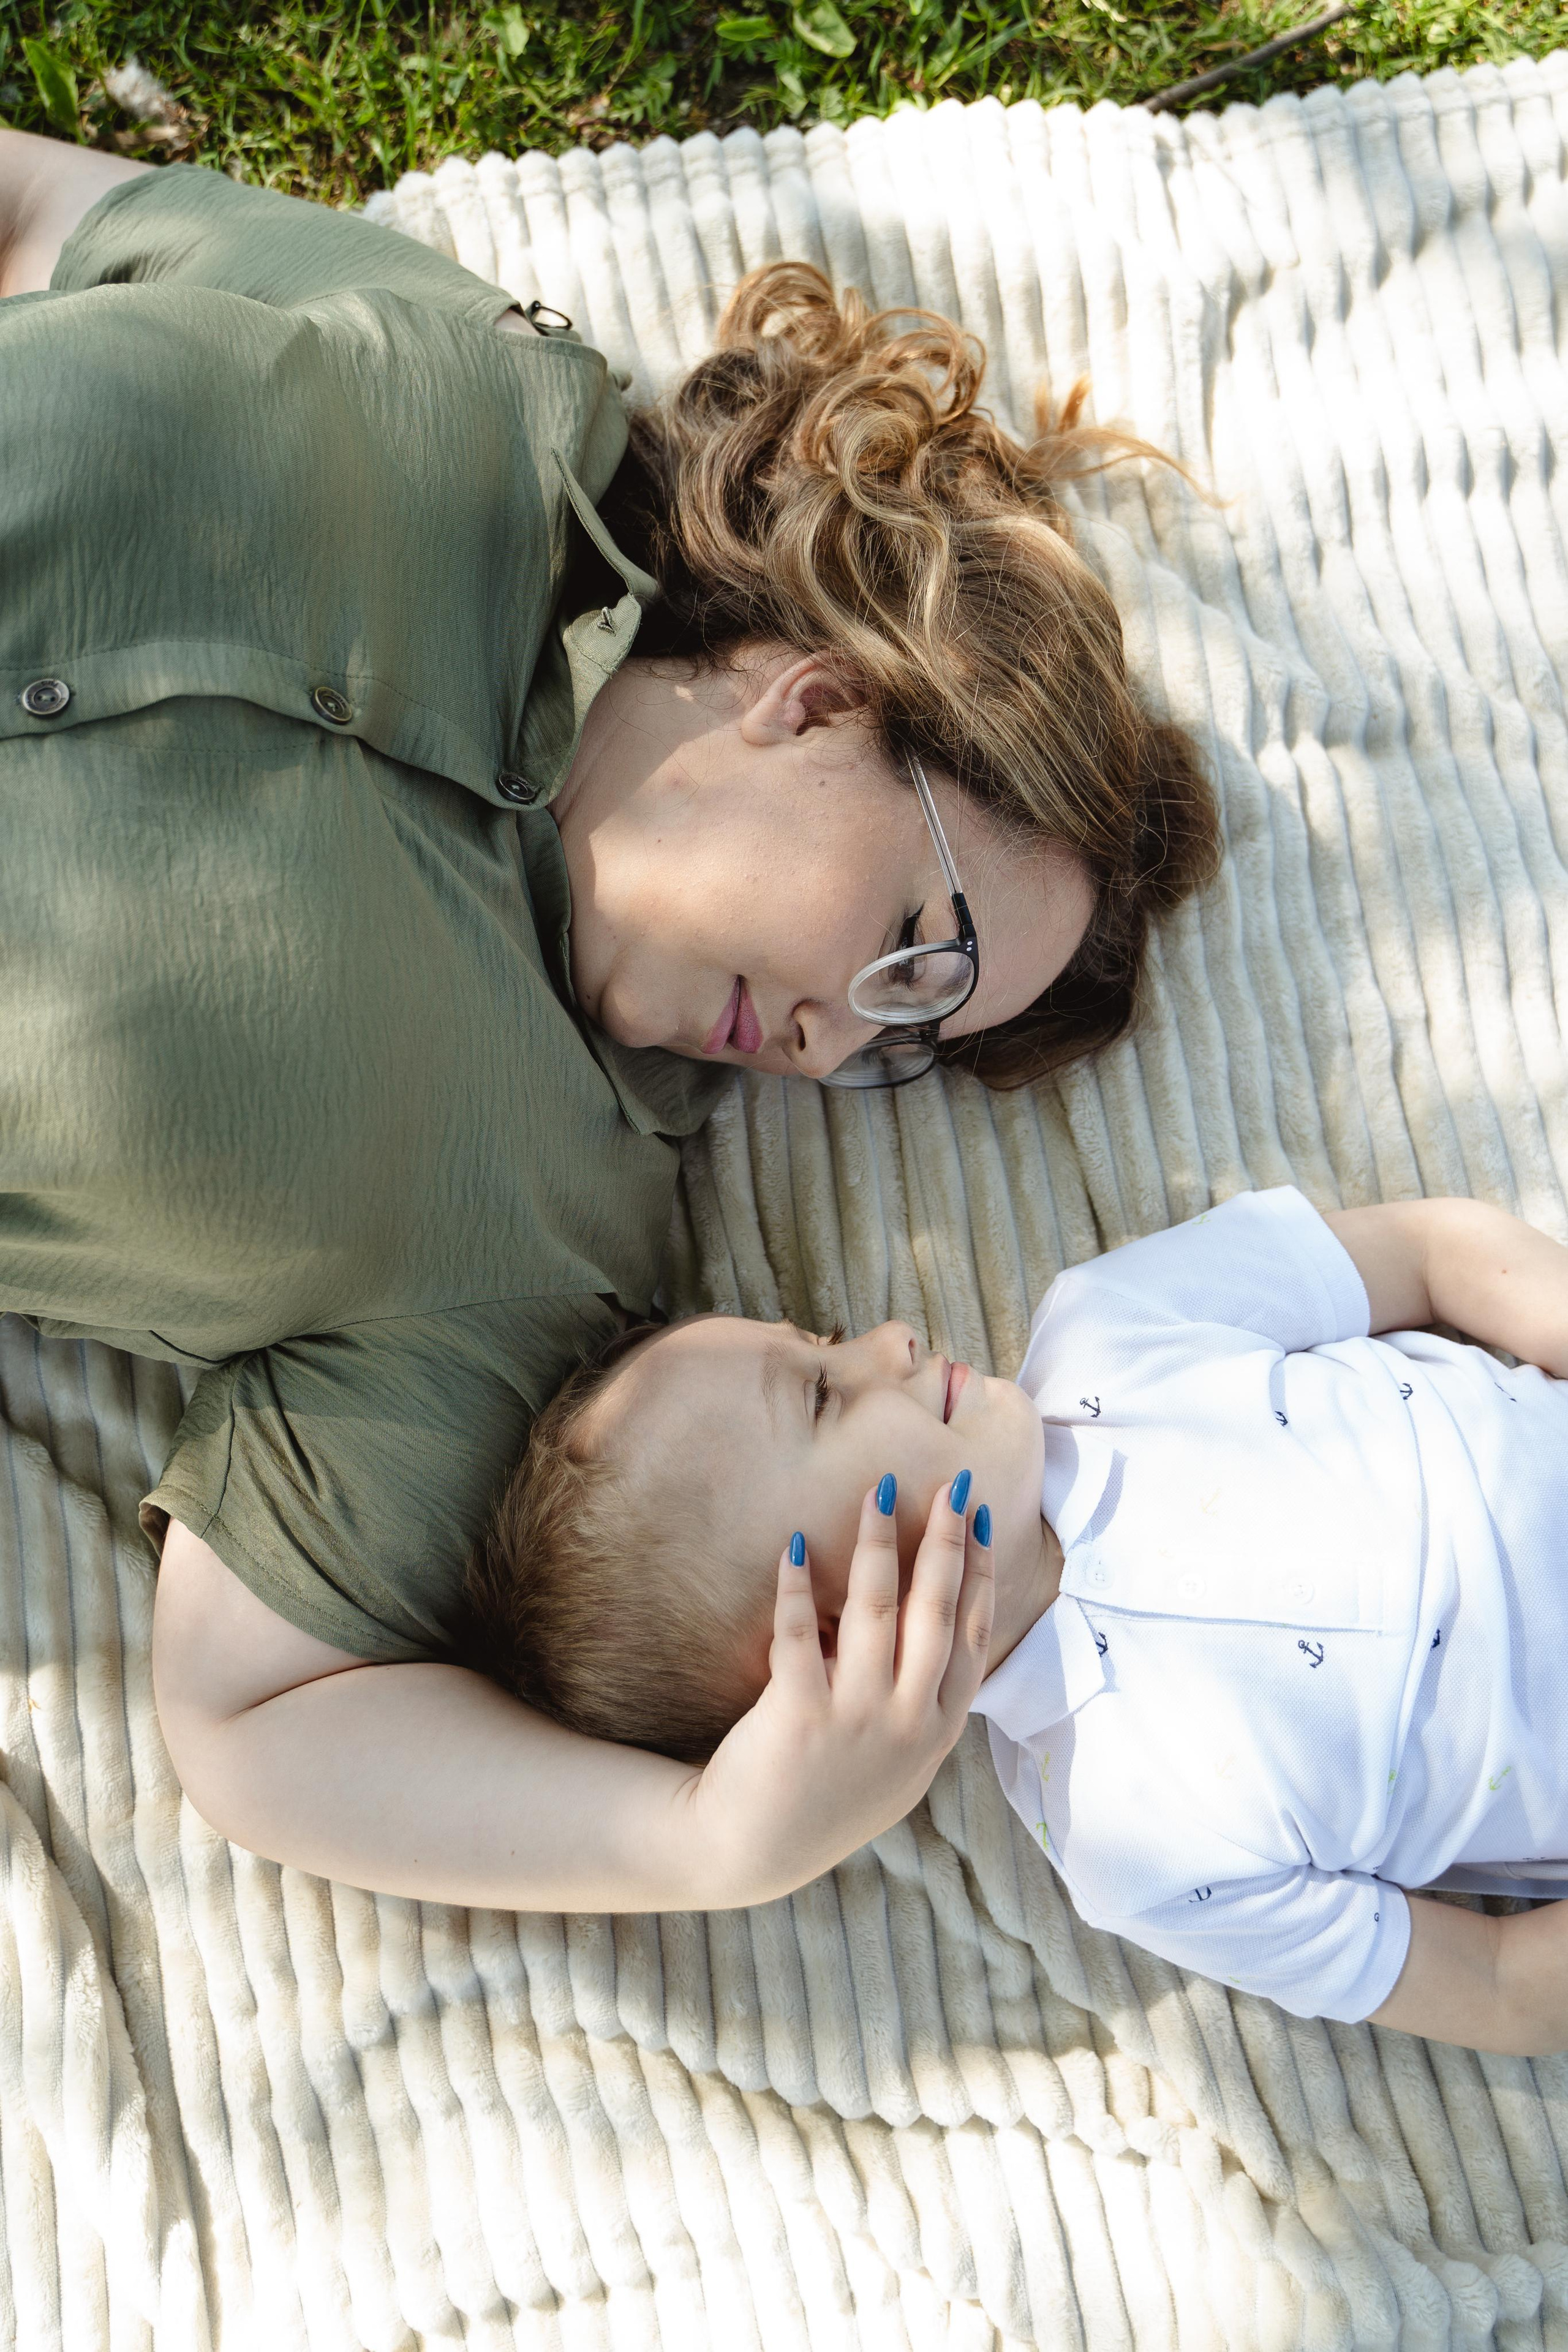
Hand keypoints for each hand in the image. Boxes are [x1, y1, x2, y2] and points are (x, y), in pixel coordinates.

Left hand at [678, 1475, 994, 1906]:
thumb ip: (921, 1698)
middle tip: (948, 1483)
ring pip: (876, 1610)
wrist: (752, 1849)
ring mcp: (856, 1719)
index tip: (979, 1518)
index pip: (971, 1633)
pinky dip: (795, 1584)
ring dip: (879, 1543)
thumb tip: (930, 1614)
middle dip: (945, 1539)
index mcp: (937, 1729)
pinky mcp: (799, 1715)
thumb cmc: (828, 1793)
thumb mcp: (900, 1758)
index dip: (978, 1570)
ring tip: (876, 1492)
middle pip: (935, 1610)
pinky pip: (799, 1633)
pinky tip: (791, 1543)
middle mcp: (907, 1721)